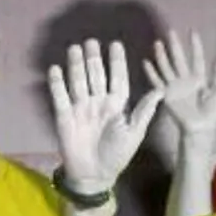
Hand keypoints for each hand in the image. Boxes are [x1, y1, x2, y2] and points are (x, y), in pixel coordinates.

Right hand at [47, 39, 164, 194]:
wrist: (95, 174)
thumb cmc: (118, 155)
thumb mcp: (135, 132)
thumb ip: (144, 110)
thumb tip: (160, 90)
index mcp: (117, 104)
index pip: (117, 78)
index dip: (116, 62)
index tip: (115, 44)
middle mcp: (98, 102)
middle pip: (96, 76)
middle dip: (94, 58)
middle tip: (91, 41)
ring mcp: (80, 108)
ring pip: (78, 82)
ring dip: (76, 65)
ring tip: (75, 48)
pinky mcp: (64, 117)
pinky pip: (59, 97)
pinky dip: (57, 84)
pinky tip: (55, 69)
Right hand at [144, 30, 215, 140]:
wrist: (201, 127)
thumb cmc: (213, 111)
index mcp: (199, 78)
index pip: (197, 58)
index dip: (195, 46)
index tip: (192, 32)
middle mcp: (185, 80)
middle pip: (178, 59)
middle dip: (175, 46)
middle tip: (170, 32)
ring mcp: (174, 86)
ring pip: (166, 67)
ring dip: (161, 56)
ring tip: (157, 43)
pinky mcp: (165, 95)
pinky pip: (156, 82)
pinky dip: (151, 73)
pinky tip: (146, 62)